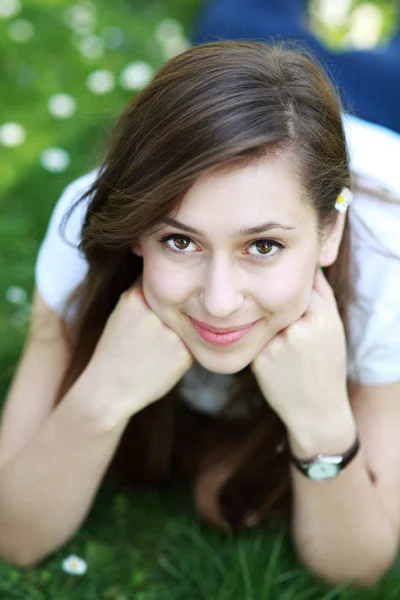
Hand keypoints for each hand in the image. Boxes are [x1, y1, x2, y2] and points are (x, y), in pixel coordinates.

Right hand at [86, 275, 193, 418]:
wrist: (110, 390)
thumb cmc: (115, 349)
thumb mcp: (122, 311)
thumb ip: (145, 294)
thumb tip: (174, 283)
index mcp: (136, 297)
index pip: (160, 285)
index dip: (159, 295)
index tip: (150, 310)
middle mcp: (156, 313)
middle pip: (175, 304)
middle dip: (169, 315)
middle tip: (150, 336)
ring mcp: (172, 334)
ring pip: (184, 324)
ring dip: (176, 332)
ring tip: (154, 349)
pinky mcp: (185, 354)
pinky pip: (190, 343)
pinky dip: (180, 351)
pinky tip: (161, 361)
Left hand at [250, 267, 347, 429]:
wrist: (315, 410)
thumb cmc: (327, 365)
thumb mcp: (334, 329)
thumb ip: (321, 296)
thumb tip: (307, 267)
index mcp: (320, 319)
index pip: (298, 286)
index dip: (293, 291)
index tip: (290, 297)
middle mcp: (297, 330)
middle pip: (277, 300)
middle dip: (276, 305)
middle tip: (287, 326)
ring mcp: (276, 346)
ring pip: (263, 318)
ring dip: (266, 323)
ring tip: (284, 346)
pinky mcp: (259, 359)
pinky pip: (255, 337)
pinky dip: (259, 341)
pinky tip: (273, 358)